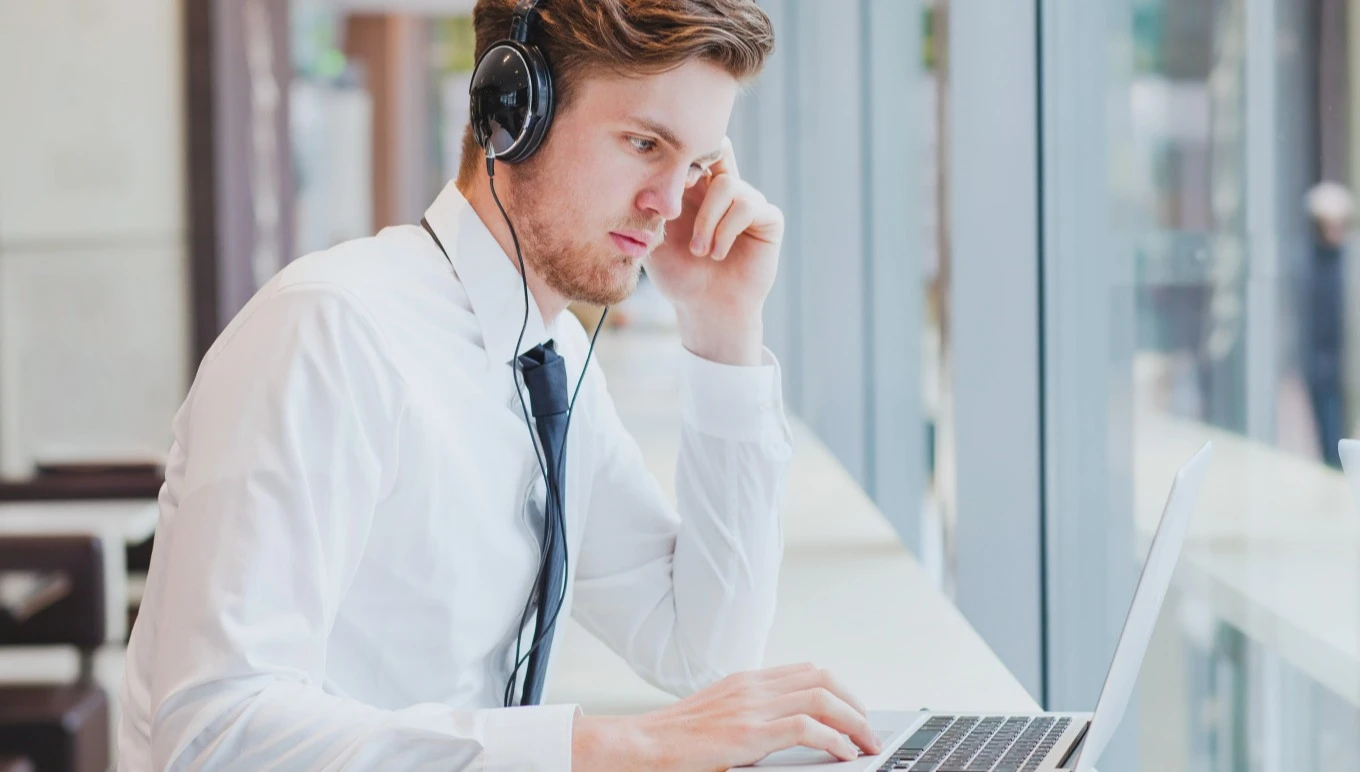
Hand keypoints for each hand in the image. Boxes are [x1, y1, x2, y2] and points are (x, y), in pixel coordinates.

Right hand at [572, 663, 881, 770]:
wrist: (640, 745)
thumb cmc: (674, 741)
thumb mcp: (719, 718)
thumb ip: (750, 717)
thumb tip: (784, 732)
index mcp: (746, 681)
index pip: (807, 672)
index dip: (839, 691)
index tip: (854, 713)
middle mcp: (752, 686)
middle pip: (822, 678)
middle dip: (855, 704)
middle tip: (869, 730)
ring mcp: (751, 706)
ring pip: (822, 697)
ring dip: (854, 721)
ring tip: (867, 743)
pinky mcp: (748, 732)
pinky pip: (806, 727)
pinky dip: (834, 739)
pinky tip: (844, 753)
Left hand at [645, 137, 783, 365]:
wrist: (705, 308)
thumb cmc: (679, 275)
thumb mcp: (654, 237)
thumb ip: (651, 206)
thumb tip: (648, 179)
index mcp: (697, 187)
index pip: (694, 150)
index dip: (679, 157)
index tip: (665, 184)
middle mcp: (725, 189)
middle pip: (720, 148)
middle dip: (698, 167)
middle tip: (682, 190)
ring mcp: (748, 202)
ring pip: (727, 185)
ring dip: (708, 221)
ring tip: (699, 251)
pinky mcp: (768, 219)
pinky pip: (748, 206)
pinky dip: (726, 231)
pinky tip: (717, 254)